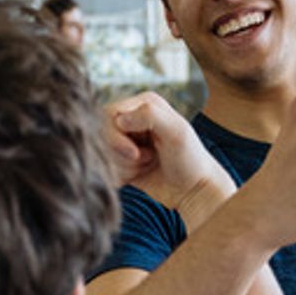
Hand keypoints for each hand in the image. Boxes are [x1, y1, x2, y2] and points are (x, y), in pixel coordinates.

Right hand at [103, 92, 234, 222]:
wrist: (194, 191)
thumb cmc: (190, 159)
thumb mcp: (176, 131)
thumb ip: (149, 116)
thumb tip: (119, 119)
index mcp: (143, 104)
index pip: (108, 114)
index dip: (115, 136)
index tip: (134, 153)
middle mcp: (132, 118)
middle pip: (101, 135)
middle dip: (121, 154)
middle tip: (148, 159)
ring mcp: (126, 140)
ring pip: (103, 154)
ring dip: (125, 166)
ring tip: (149, 165)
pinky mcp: (121, 161)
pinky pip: (106, 169)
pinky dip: (122, 176)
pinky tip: (141, 175)